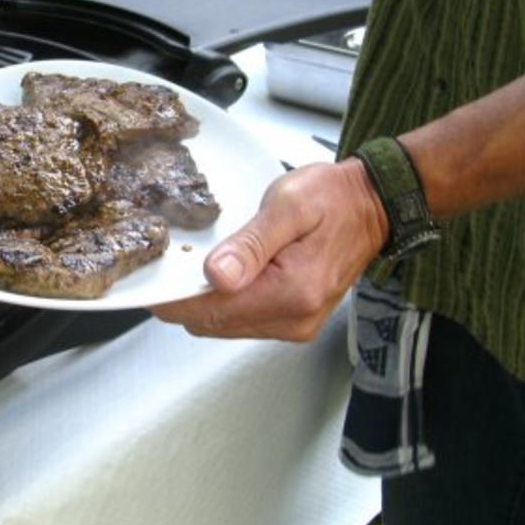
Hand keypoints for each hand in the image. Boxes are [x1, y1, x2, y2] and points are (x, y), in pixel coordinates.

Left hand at [151, 160, 389, 341]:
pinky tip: (224, 277)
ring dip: (205, 303)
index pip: (212, 312)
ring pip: (225, 326)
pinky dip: (226, 304)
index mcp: (291, 292)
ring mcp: (295, 325)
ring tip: (196, 268)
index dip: (174, 302)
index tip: (150, 287)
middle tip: (170, 268)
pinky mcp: (295, 321)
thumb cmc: (335, 199)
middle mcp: (294, 318)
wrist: (374, 206)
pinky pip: (244, 322)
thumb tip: (217, 275)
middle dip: (185, 301)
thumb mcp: (288, 205)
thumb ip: (250, 243)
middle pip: (213, 324)